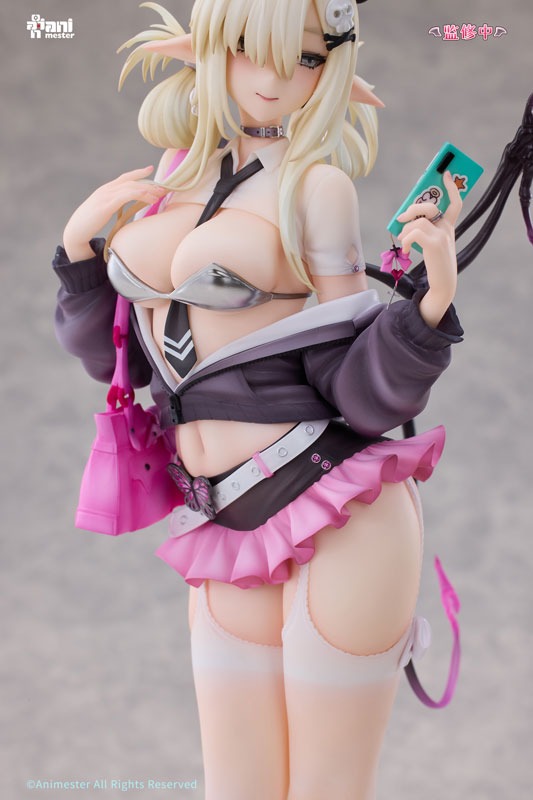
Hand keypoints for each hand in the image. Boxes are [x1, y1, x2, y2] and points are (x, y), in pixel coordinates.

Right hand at [62, 166, 168, 261]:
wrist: (76, 230)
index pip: (124, 177)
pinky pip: (125, 196)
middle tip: (162, 188)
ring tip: (158, 196)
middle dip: (148, 184)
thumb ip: (112, 205)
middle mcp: (106, 189)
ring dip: (146, 190)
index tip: (150, 169)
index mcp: (106, 190)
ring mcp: (106, 196)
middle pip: (131, 181)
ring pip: (130, 187)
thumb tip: (123, 207)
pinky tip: (147, 198)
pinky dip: (138, 194)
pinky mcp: (106, 205)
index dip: (138, 172)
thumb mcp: (103, 210)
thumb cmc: (89, 223)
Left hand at [396, 171, 461, 327]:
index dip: (452, 187)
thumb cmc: (436, 265)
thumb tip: (404, 221)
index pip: (456, 202)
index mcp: (449, 227)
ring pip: (418, 220)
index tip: (445, 174)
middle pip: (430, 206)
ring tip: (403, 242)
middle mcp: (448, 228)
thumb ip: (424, 231)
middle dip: (412, 208)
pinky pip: (414, 232)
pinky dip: (406, 240)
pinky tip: (406, 250)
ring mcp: (443, 235)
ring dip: (405, 230)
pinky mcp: (435, 244)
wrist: (443, 285)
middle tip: (401, 218)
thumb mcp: (433, 245)